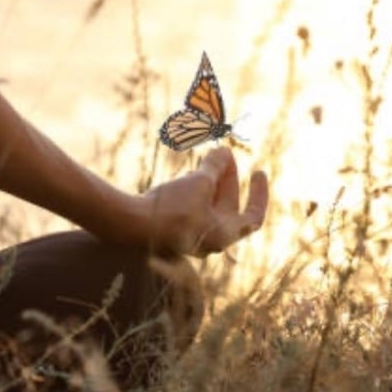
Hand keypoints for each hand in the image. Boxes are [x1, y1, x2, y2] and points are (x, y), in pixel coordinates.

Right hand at [146, 147, 267, 255]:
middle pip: (227, 206)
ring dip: (210, 183)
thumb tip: (225, 151)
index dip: (260, 194)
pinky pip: (191, 210)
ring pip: (207, 207)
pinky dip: (194, 192)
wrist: (131, 225)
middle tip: (222, 153)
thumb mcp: (198, 183)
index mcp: (224, 234)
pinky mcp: (172, 231)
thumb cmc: (171, 209)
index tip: (258, 171)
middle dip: (227, 177)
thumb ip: (215, 167)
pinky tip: (188, 175)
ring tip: (206, 160)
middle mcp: (210, 240)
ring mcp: (190, 237)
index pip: (253, 217)